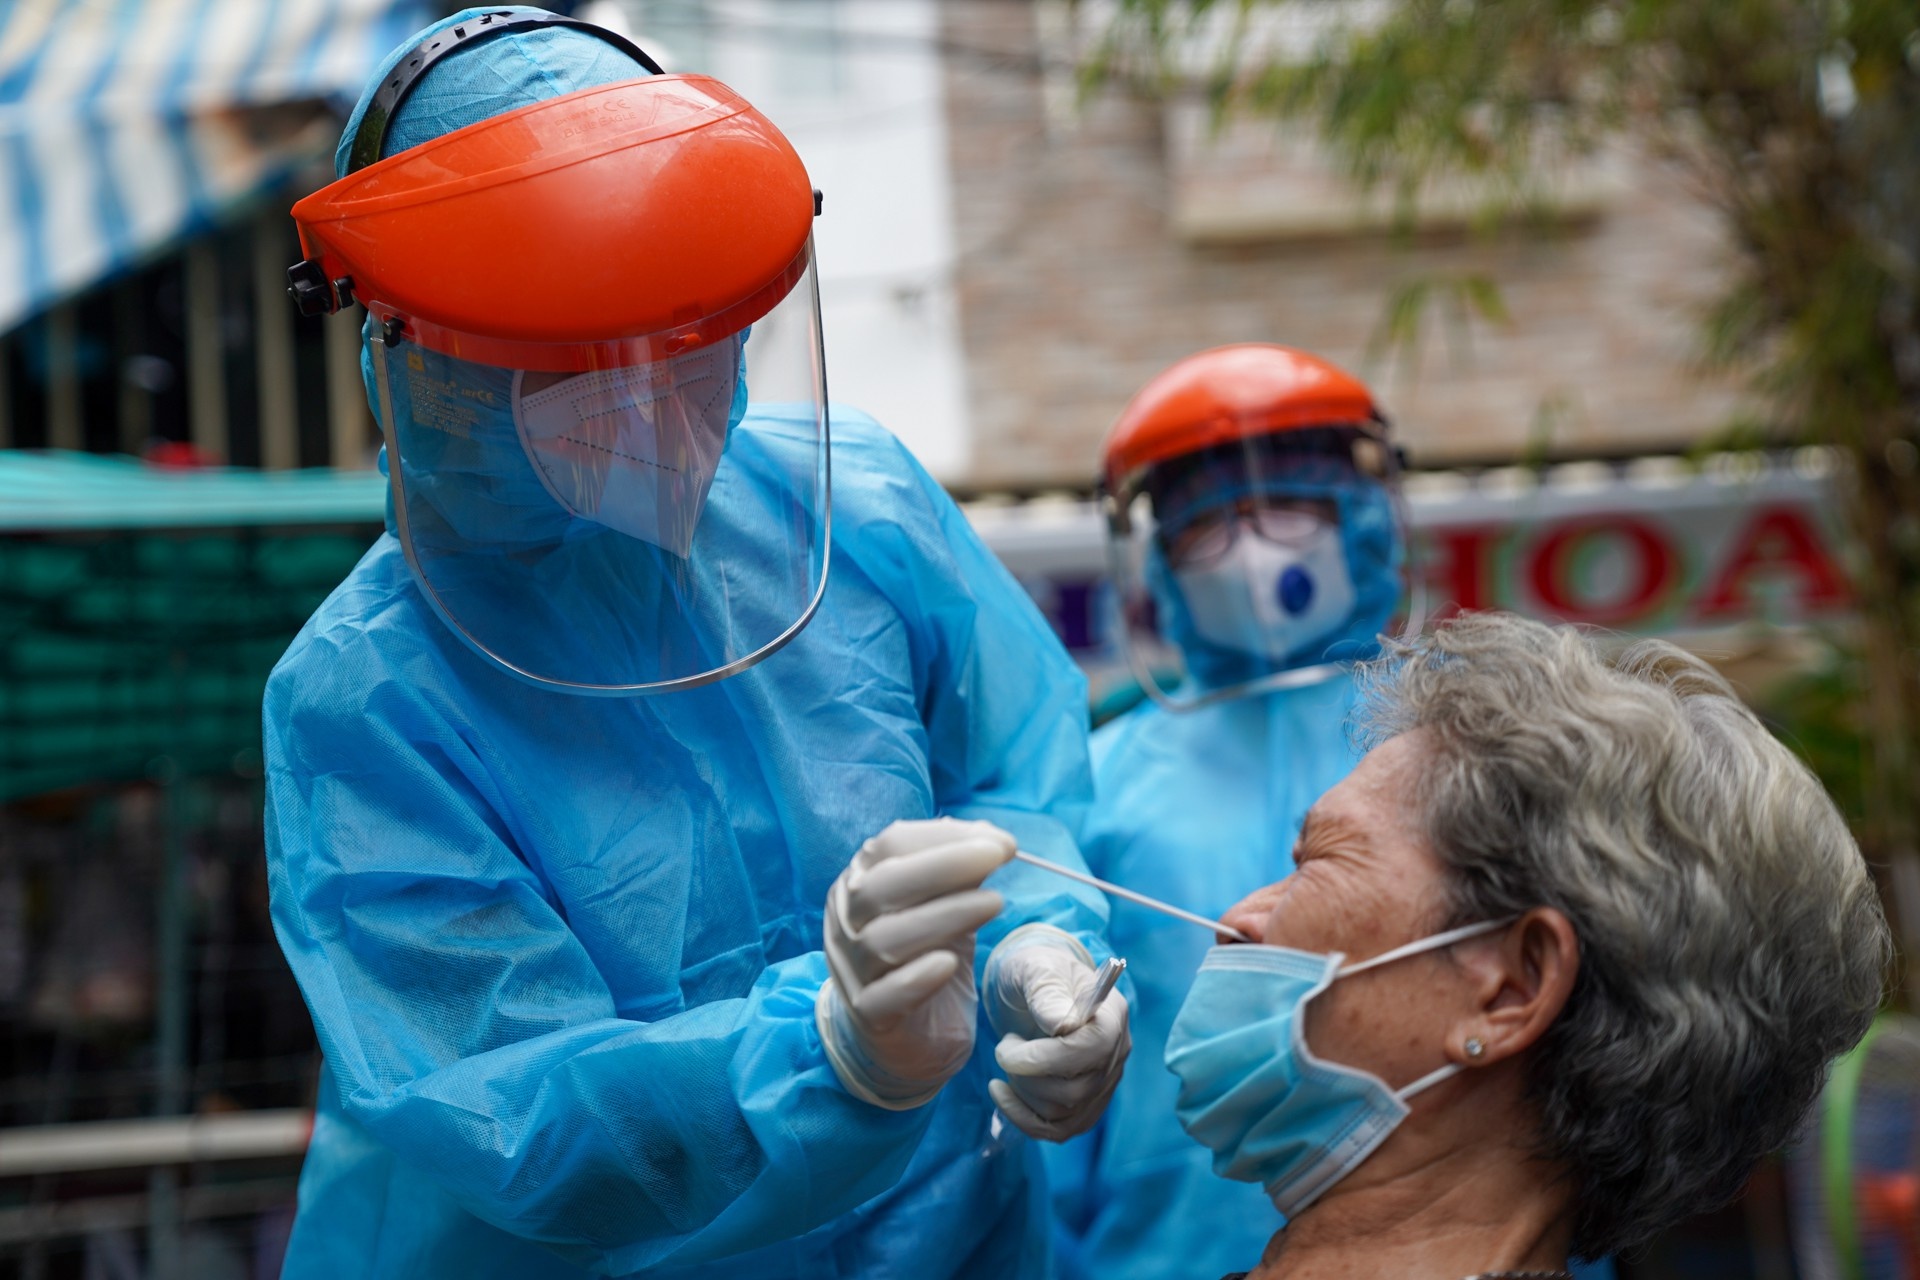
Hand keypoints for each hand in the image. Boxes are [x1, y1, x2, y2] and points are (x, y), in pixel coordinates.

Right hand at [816, 818, 1014, 1108]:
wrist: (909, 1033)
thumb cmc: (925, 954)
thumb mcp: (945, 905)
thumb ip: (961, 872)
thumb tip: (993, 837)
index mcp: (860, 883)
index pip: (889, 847)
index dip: (943, 837)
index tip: (1000, 842)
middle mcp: (846, 923)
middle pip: (880, 887)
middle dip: (942, 866)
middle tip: (996, 856)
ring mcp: (852, 971)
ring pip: (884, 940)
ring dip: (943, 916)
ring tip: (995, 903)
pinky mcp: (867, 1017)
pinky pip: (883, 997)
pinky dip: (915, 978)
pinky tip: (949, 964)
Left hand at [983, 924, 1130, 1140]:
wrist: (1036, 990)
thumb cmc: (1036, 973)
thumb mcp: (1035, 968)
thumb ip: (1046, 990)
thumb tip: (1059, 1024)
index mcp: (1112, 1014)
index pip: (1090, 1050)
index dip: (1042, 1057)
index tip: (1006, 1044)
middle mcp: (1117, 1052)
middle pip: (1076, 1089)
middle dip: (1025, 1074)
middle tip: (1006, 1046)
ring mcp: (1105, 1083)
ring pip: (1064, 1112)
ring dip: (1022, 1091)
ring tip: (1011, 1058)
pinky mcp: (1086, 1105)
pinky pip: (1059, 1130)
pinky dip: (1022, 1118)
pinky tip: (999, 1092)